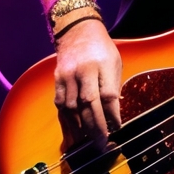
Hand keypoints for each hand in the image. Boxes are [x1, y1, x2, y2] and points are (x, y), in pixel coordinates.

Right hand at [53, 18, 123, 148]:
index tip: (117, 129)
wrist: (77, 30)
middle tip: (102, 144)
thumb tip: (113, 116)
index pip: (108, 95)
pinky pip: (61, 104)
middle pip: (88, 104)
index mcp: (102, 65)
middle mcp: (83, 70)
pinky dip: (68, 119)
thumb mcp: (114, 63)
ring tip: (89, 141)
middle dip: (96, 127)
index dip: (112, 115)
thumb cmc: (101, 49)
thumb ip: (113, 88)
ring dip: (81, 127)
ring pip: (72, 107)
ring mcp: (67, 75)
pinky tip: (75, 129)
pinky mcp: (57, 79)